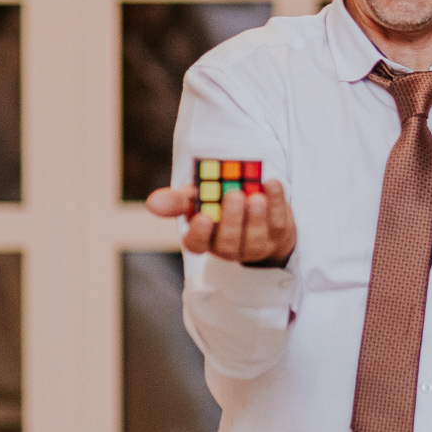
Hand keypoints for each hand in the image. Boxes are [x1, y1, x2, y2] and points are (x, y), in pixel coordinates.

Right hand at [145, 179, 296, 265]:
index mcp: (205, 239)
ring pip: (255, 237)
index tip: (202, 217)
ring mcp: (255, 245)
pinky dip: (277, 203)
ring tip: (255, 195)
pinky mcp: (279, 236)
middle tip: (233, 195)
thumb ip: (177, 201)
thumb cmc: (219, 204)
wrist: (258, 210)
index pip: (197, 245)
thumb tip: (152, 203)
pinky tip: (271, 184)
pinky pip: (279, 223)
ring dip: (256, 216)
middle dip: (231, 220)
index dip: (200, 234)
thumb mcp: (198, 199)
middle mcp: (229, 248)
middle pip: (228, 242)